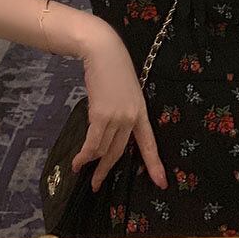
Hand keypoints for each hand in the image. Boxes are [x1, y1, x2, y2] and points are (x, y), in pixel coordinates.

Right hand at [71, 26, 167, 191]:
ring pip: (103, 149)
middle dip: (106, 170)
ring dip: (90, 162)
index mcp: (141, 111)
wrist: (104, 52)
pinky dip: (84, 155)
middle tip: (96, 185)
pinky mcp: (101, 115)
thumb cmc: (113, 69)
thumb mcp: (125, 92)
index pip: (149, 142)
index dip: (154, 164)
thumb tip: (107, 132)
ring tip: (79, 168)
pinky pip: (93, 143)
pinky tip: (77, 162)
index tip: (161, 183)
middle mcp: (132, 117)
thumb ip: (121, 112)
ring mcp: (117, 117)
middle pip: (119, 152)